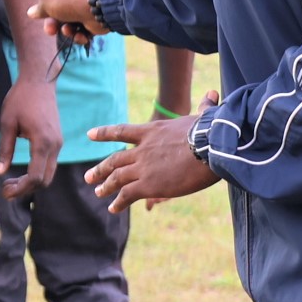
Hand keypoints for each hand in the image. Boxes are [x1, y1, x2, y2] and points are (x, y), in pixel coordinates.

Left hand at [0, 74, 62, 195]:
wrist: (39, 81)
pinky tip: (21, 171)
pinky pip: (49, 164)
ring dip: (31, 182)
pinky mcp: (57, 140)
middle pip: (44, 179)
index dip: (21, 188)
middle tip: (5, 190)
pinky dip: (37, 172)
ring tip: (10, 182)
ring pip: (49, 173)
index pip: (35, 176)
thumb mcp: (7, 123)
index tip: (5, 191)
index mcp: (42, 142)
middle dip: (25, 189)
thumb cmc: (21, 99)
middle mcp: (55, 146)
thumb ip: (4, 149)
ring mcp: (58, 143)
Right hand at [28, 0, 99, 44]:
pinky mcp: (94, 18)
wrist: (95, 7)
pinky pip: (82, 29)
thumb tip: (31, 13)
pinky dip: (79, 34)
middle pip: (57, 9)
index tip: (42, 8)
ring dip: (66, 30)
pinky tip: (80, 35)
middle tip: (50, 31)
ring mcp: (84, 4)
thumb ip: (39, 9)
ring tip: (68, 30)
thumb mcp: (45, 2)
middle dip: (53, 23)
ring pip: (69, 21)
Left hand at [84, 96, 221, 213]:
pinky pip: (127, 194)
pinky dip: (118, 202)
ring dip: (106, 186)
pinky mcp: (148, 184)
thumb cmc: (210, 131)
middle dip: (101, 169)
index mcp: (151, 131)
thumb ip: (203, 107)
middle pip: (115, 160)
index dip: (104, 133)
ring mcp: (143, 167)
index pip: (121, 131)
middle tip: (89, 177)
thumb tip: (213, 94)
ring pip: (117, 178)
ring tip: (98, 192)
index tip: (89, 134)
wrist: (208, 147)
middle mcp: (142, 149)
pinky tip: (113, 208)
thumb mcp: (203, 117)